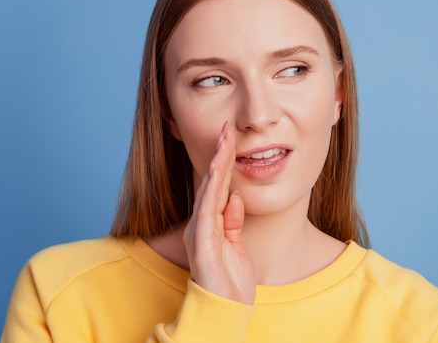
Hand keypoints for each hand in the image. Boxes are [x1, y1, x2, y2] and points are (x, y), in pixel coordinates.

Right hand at [182, 121, 255, 303]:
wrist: (224, 309)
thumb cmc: (230, 281)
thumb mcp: (237, 245)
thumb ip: (234, 220)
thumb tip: (236, 196)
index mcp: (211, 223)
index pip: (219, 186)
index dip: (224, 162)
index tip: (230, 138)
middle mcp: (202, 223)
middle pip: (212, 183)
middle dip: (219, 154)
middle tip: (226, 128)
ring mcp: (200, 231)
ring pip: (209, 191)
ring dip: (216, 164)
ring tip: (223, 141)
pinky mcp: (203, 242)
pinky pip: (208, 210)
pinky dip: (212, 189)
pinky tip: (216, 171)